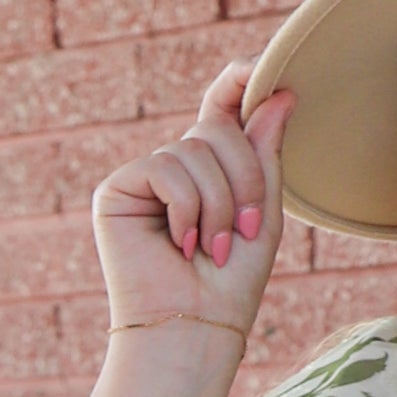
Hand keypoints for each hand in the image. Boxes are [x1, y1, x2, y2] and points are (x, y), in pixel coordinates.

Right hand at [91, 65, 292, 339]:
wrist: (194, 329)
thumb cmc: (231, 285)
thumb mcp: (263, 215)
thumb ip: (266, 155)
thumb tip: (278, 93)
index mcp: (211, 170)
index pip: (222, 109)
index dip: (238, 82)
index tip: (263, 66)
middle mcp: (176, 167)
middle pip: (218, 129)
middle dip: (244, 179)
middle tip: (246, 232)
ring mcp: (145, 176)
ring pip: (193, 150)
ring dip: (217, 205)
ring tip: (211, 248)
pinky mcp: (117, 188)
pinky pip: (163, 167)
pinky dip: (184, 207)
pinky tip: (180, 244)